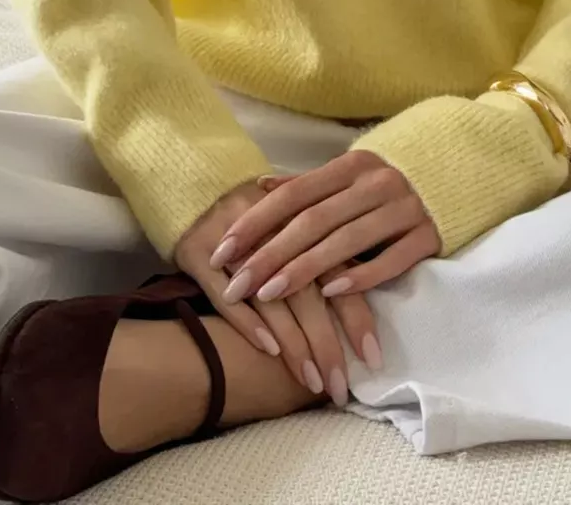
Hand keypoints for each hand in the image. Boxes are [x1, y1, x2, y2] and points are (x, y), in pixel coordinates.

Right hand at [175, 180, 381, 401]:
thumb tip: (363, 312)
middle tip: (339, 387)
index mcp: (305, 222)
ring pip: (271, 298)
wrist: (198, 182)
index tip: (373, 360)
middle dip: (326, 343)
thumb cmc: (259, 214)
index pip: (339, 273)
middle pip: (308, 292)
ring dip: (293, 343)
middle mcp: (274, 231)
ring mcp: (237, 243)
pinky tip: (269, 350)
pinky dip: (248, 321)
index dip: (356, 317)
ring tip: (311, 381)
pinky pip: (224, 293)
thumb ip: (327, 257)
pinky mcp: (200, 252)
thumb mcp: (298, 226)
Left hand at [209, 151, 440, 304]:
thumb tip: (260, 187)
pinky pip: (391, 259)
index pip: (294, 196)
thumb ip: (307, 185)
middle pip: (313, 222)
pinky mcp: (429, 235)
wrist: (462, 171)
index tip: (222, 250)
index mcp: (351, 166)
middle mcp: (375, 184)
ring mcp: (404, 209)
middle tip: (235, 285)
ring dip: (303, 269)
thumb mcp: (349, 175)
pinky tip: (329, 293)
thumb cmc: (390, 180)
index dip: (256, 222)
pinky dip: (360, 276)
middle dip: (269, 254)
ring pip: (345, 242)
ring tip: (268, 294)